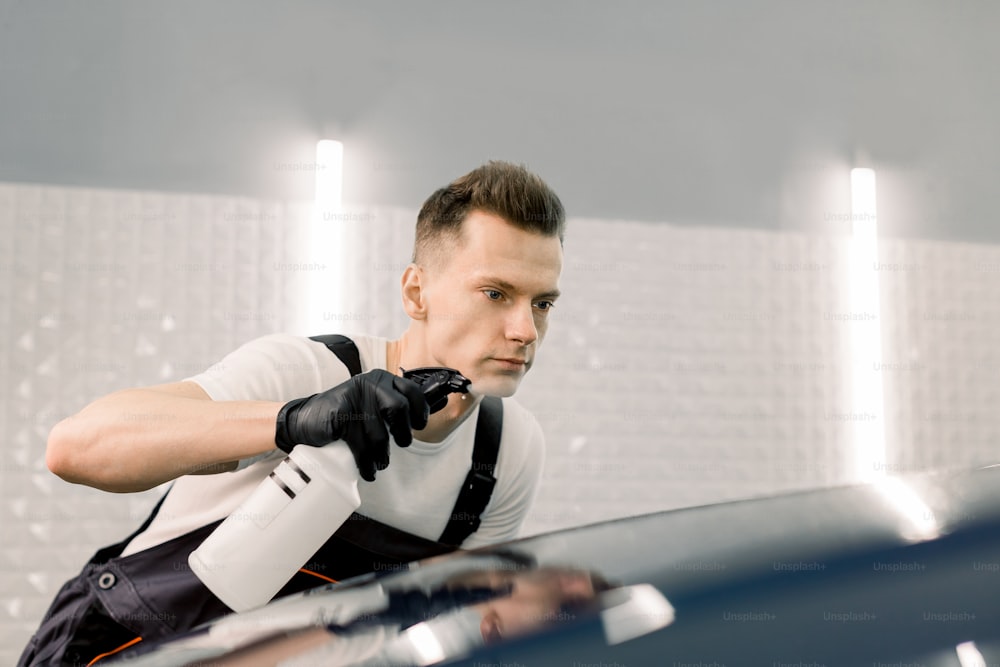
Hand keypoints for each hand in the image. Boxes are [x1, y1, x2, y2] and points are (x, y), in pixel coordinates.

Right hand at [275, 369, 428, 480]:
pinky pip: (359, 444)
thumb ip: (391, 407)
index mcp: (382, 379)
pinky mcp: (340, 414)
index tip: (418, 426)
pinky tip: (367, 470)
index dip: (420, 410)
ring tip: (379, 464)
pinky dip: (365, 462)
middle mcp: (370, 384)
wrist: (305, 419)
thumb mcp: (370, 402)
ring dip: (382, 455)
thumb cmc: (345, 415)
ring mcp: (354, 398)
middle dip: (403, 432)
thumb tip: (418, 423)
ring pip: (378, 432)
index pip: (411, 390)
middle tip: (401, 444)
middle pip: (398, 408)